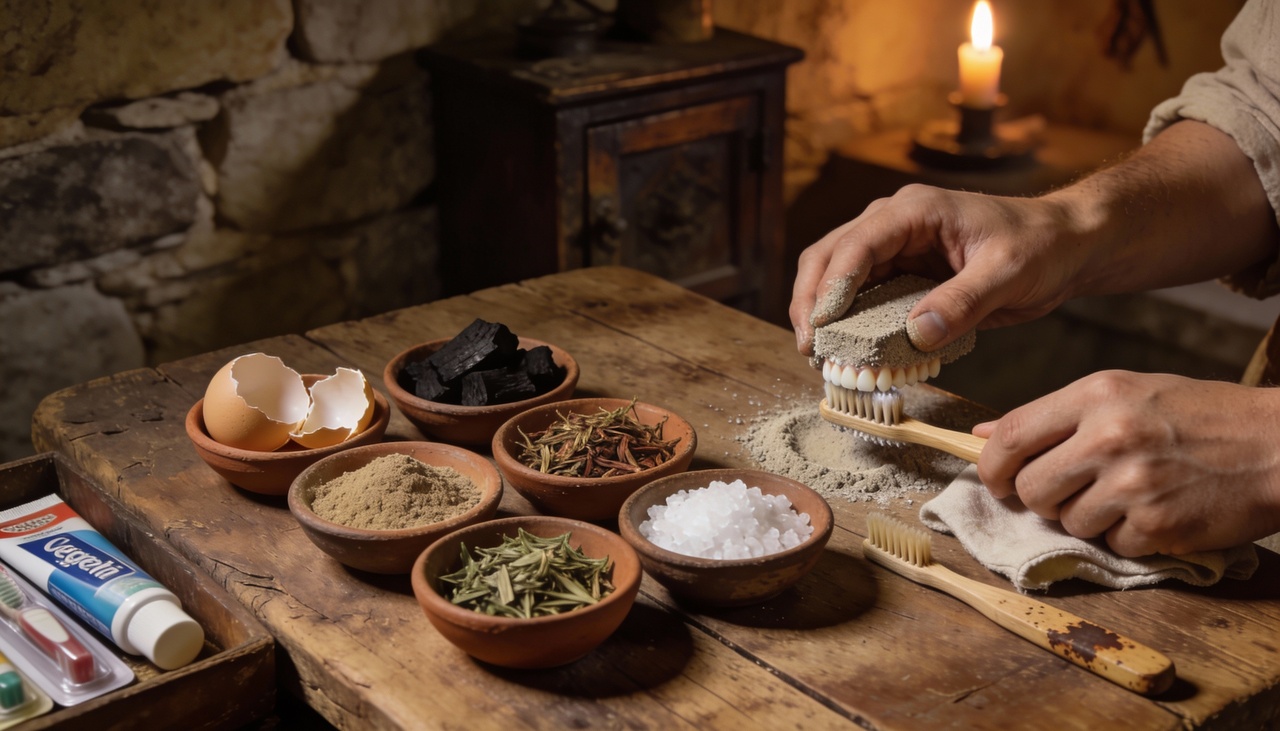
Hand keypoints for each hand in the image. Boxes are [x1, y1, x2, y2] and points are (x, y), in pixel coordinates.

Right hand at [787, 184, 1085, 355]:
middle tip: (809, 346)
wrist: (1064, 244)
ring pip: (834, 273)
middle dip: (810, 300)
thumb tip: (918, 333)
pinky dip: (845, 320)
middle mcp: (895, 221)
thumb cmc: (1042, 246)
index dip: (832, 285)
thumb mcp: (1009, 273)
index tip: (821, 325)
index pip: (857, 244)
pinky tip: (844, 348)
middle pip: (829, 255)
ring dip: (820, 311)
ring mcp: (894, 245)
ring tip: (817, 353)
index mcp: (916, 210)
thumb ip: (964, 302)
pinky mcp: (900, 270)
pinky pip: (860, 293)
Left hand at [975, 370, 1279, 555]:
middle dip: (1043, 498)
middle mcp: (1108, 436)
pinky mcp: (1157, 525)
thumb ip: (1055, 416)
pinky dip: (1128, 536)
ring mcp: (1133, 483)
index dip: (993, 466)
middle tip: (1074, 490)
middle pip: (1031, 488)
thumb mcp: (1127, 393)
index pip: (1011, 436)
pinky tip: (1156, 510)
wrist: (1279, 445)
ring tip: (1128, 494)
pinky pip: (1112, 544)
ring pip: (1068, 522)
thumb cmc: (1200, 415)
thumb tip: (984, 435)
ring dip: (1090, 518)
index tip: (998, 479)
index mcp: (1096, 395)